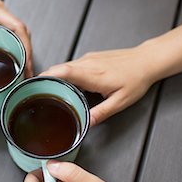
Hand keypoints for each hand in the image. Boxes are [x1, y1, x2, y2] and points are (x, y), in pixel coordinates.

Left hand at [0, 0, 32, 76]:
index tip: (27, 63)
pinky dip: (14, 43)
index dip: (26, 46)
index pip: (18, 27)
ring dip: (22, 48)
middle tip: (27, 72)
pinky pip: (9, 30)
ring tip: (22, 68)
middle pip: (22, 31)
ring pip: (18, 31)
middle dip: (27, 52)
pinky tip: (11, 56)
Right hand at [40, 47, 154, 125]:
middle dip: (45, 79)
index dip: (46, 77)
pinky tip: (67, 84)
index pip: (63, 72)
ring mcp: (88, 59)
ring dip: (55, 76)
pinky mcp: (90, 58)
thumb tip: (85, 124)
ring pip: (64, 66)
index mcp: (93, 75)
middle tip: (37, 92)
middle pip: (58, 68)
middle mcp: (87, 63)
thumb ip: (101, 113)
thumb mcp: (120, 102)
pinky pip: (71, 65)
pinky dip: (64, 73)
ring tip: (50, 90)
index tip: (34, 84)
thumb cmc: (136, 79)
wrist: (147, 60)